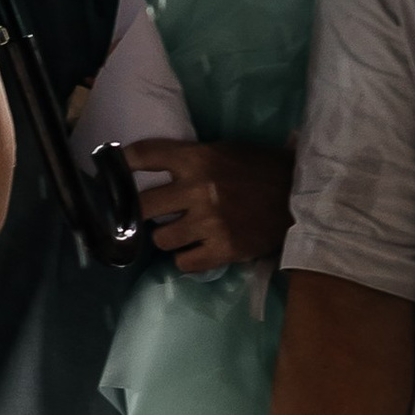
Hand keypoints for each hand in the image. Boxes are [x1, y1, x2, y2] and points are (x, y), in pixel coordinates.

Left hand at [126, 140, 294, 274]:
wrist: (302, 197)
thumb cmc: (262, 169)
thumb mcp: (225, 151)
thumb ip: (192, 160)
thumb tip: (154, 170)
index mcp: (199, 159)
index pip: (145, 156)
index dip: (122, 163)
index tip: (111, 170)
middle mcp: (199, 190)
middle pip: (142, 205)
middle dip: (140, 210)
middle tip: (147, 213)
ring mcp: (210, 223)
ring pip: (160, 239)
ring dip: (166, 237)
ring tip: (179, 234)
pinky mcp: (223, 249)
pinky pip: (184, 263)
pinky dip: (186, 259)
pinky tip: (195, 251)